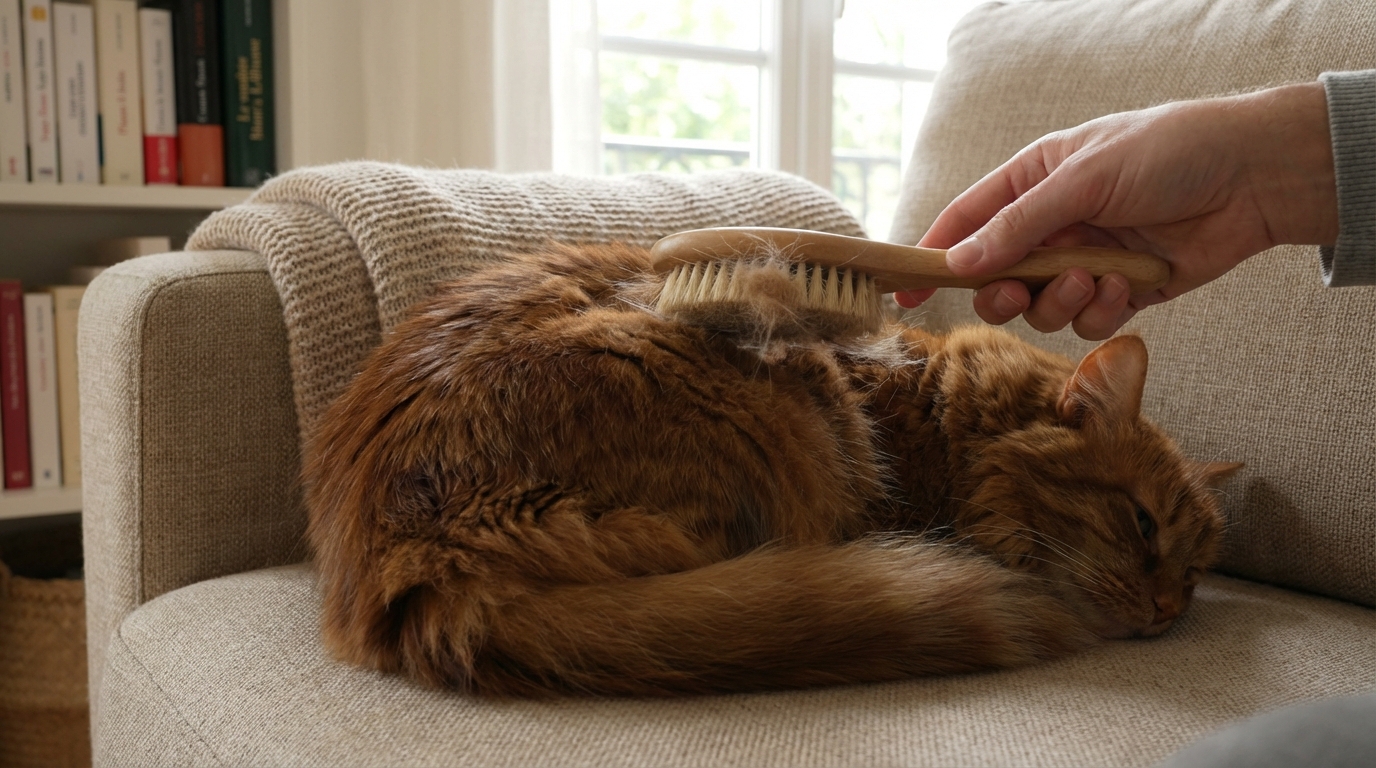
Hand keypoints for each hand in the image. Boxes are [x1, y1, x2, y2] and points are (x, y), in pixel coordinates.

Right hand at [896, 82, 1337, 339]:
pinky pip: (1087, 319)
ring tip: (1096, 274)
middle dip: (1001, 292)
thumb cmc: (1168, 153)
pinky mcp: (1121, 292)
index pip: (964, 223)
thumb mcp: (1082, 179)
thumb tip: (959, 264)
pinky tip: (1131, 281)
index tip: (903, 291)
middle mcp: (1052, 225)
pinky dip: (1102, 308)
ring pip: (1039, 306)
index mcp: (1032, 182)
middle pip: (995, 278)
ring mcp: (1085, 260)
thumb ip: (1018, 226)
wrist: (1253, 176)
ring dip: (1060, 299)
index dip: (931, 257)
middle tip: (1013, 292)